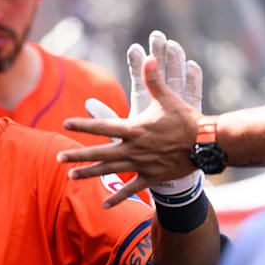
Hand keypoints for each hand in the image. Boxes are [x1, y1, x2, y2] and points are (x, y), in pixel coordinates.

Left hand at [58, 32, 204, 206]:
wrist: (206, 144)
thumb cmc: (186, 119)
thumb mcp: (168, 99)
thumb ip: (154, 80)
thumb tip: (148, 59)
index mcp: (134, 129)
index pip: (103, 126)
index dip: (83, 125)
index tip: (65, 123)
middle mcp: (133, 148)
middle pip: (100, 153)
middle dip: (78, 155)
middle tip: (58, 157)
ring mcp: (141, 164)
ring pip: (110, 170)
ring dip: (90, 173)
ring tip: (71, 176)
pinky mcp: (151, 177)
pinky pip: (131, 189)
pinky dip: (118, 198)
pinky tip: (104, 205)